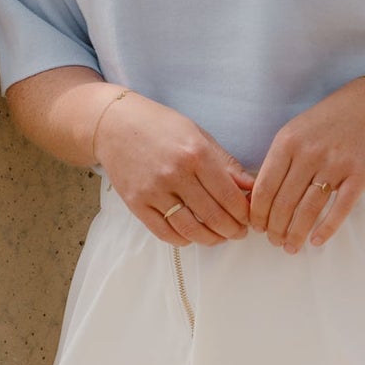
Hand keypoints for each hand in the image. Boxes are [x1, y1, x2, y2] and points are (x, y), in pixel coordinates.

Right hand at [95, 91, 254, 246]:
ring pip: (190, 229)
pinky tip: (192, 235)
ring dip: (210, 239)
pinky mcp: (136, 202)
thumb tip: (250, 187)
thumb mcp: (198, 135)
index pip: (229, 195)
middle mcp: (175, 174)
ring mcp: (154, 190)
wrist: (114, 124)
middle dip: (232, 230)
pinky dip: (182, 239)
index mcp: (196, 154)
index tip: (250, 218)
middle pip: (213, 216)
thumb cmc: (160, 126)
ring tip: (219, 237)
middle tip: (239, 233)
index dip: (244, 213)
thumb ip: (226, 163)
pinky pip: (164, 232)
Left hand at [248, 79, 364, 253]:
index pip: (265, 187)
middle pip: (284, 202)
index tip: (256, 227)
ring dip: (296, 234)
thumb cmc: (326, 122)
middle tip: (273, 241)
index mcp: (287, 142)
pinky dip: (326, 229)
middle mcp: (309, 153)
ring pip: (308, 209)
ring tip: (290, 247)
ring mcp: (336, 164)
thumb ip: (278, 160)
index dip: (257, 213)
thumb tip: (258, 198)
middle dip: (274, 228)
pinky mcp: (360, 175)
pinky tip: (316, 241)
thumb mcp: (294, 131)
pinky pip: (340, 209)